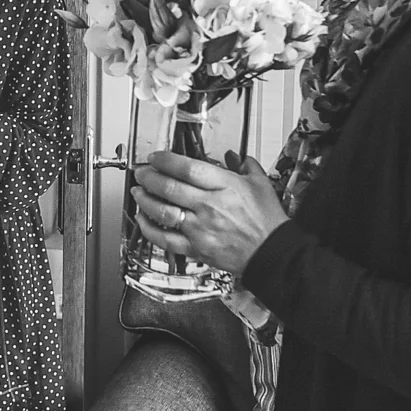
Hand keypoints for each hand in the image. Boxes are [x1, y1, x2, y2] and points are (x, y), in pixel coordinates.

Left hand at [130, 151, 288, 277]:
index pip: (187, 168)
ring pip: (162, 211)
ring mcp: (200, 228)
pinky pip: (164, 239)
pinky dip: (148, 228)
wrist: (272, 254)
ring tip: (138, 191)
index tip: (155, 157)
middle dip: (149, 177)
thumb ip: (245, 166)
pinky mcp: (196, 248)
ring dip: (144, 199)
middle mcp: (209, 206)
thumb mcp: (261, 184)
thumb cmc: (267, 222)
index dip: (165, 160)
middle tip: (141, 172)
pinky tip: (142, 219)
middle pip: (169, 187)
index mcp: (225, 186)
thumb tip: (233, 156)